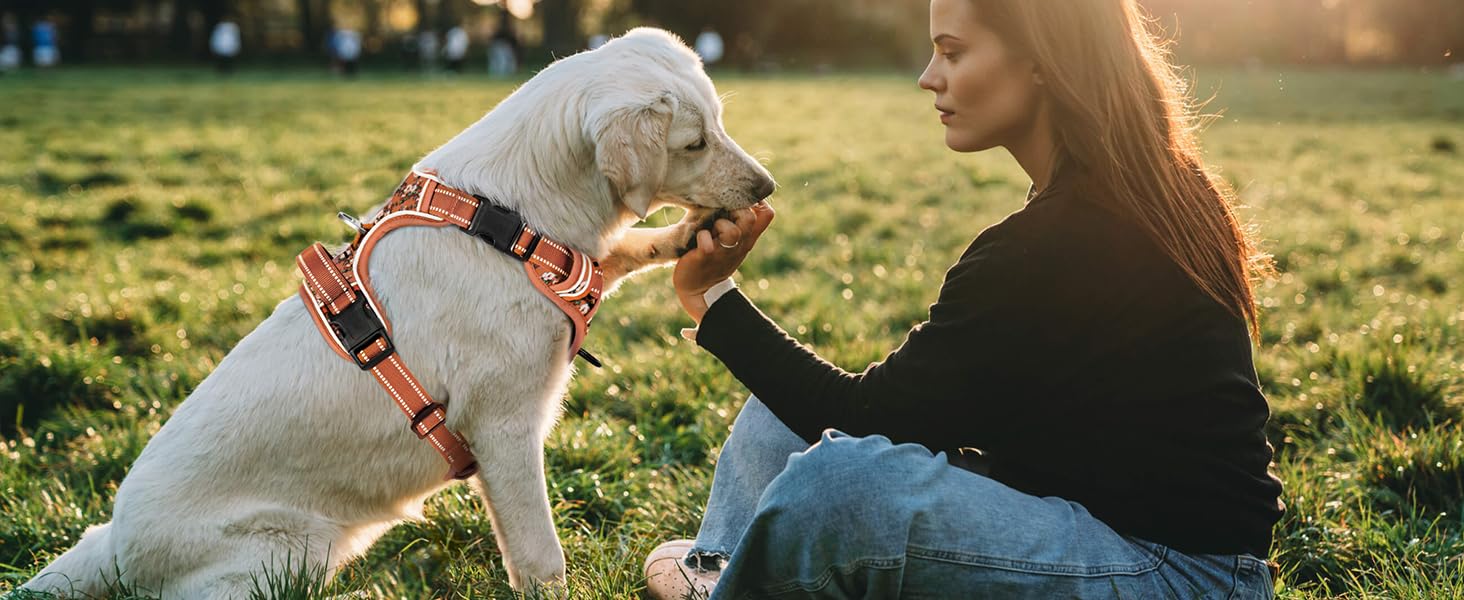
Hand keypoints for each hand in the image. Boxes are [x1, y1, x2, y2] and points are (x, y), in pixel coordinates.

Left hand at [673, 201, 774, 322]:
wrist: (699, 289)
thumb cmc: (712, 257)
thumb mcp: (730, 239)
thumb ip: (736, 221)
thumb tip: (737, 197)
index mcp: (746, 237)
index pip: (766, 213)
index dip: (756, 201)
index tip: (740, 202)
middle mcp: (738, 244)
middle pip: (749, 218)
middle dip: (735, 210)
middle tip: (722, 214)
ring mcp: (723, 252)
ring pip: (732, 232)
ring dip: (719, 224)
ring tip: (710, 229)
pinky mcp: (705, 258)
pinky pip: (707, 245)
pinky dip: (702, 238)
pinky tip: (698, 239)